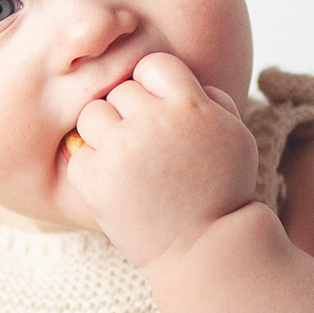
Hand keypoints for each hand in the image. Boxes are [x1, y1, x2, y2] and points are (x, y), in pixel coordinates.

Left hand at [66, 52, 258, 267]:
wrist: (205, 248)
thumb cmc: (222, 191)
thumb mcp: (235, 135)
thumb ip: (211, 99)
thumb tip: (177, 79)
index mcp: (190, 105)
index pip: (152, 64)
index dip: (153, 87)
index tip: (160, 114)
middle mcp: (154, 121)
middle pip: (119, 90)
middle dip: (128, 115)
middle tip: (145, 148)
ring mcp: (122, 150)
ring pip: (91, 115)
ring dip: (104, 136)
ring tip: (126, 164)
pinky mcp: (96, 178)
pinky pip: (78, 154)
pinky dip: (92, 170)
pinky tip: (115, 186)